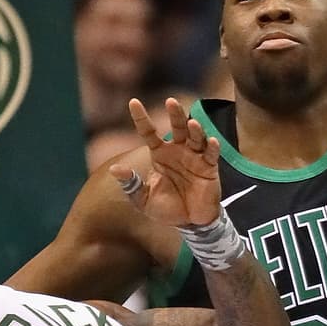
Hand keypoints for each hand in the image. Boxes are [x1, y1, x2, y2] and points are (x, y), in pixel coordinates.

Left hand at [112, 97, 222, 228]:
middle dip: (175, 113)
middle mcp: (178, 151)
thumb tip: (114, 170)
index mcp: (159, 154)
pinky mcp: (209, 168)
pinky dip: (212, 147)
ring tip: (192, 123)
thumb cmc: (166, 208)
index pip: (149, 131)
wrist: (189, 224)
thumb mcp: (143, 199)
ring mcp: (194, 157)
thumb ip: (131, 184)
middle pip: (177, 126)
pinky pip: (211, 155)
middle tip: (170, 101)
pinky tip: (210, 141)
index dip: (141, 117)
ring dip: (195, 129)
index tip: (133, 102)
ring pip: (195, 137)